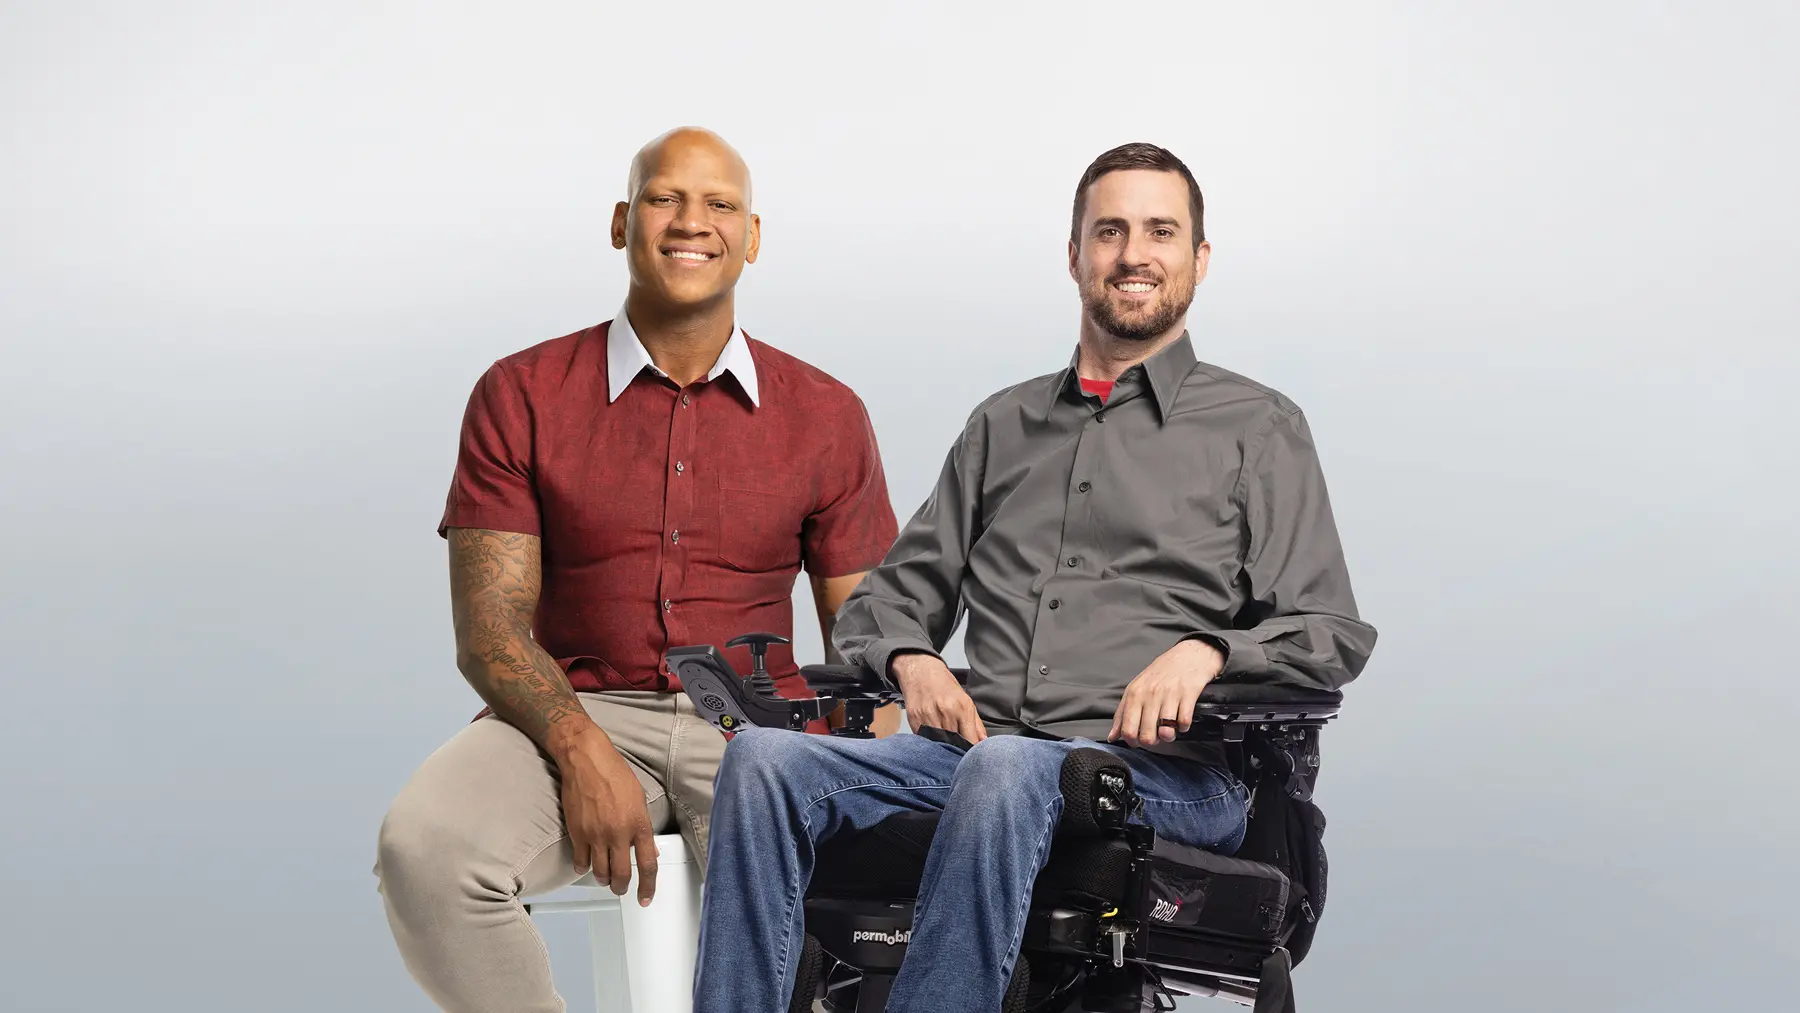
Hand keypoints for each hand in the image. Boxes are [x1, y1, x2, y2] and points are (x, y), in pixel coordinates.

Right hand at [552, 728, 658, 905]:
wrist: (586, 760)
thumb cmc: (614, 773)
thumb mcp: (638, 798)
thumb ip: (643, 827)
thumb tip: (649, 849)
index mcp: (639, 824)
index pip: (648, 864)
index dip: (648, 886)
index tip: (646, 898)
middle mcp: (619, 833)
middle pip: (622, 875)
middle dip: (622, 888)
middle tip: (621, 889)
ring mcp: (596, 835)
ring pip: (600, 873)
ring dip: (604, 879)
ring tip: (605, 877)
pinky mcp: (577, 833)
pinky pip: (580, 862)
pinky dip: (583, 867)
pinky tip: (586, 864)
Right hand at [891, 652, 986, 743]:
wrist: (921, 672)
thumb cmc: (944, 686)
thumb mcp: (966, 700)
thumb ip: (976, 723)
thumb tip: (983, 741)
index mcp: (962, 707)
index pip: (970, 739)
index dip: (971, 750)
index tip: (970, 755)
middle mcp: (945, 712)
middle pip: (954, 743)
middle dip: (957, 749)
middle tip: (957, 750)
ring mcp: (928, 716)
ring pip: (939, 743)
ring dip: (942, 746)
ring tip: (944, 743)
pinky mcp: (915, 719)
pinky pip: (924, 739)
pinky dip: (929, 741)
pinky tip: (932, 736)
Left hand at [1108, 639, 1224, 746]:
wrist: (1188, 655)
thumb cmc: (1160, 674)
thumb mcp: (1136, 689)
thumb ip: (1122, 714)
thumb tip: (1112, 736)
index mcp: (1134, 694)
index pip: (1128, 729)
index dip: (1133, 742)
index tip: (1139, 740)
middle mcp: (1150, 694)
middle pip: (1147, 736)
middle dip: (1152, 742)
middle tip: (1156, 736)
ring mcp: (1169, 694)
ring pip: (1166, 732)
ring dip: (1168, 736)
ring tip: (1169, 730)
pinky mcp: (1188, 694)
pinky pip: (1183, 723)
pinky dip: (1183, 727)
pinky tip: (1181, 721)